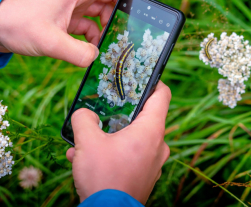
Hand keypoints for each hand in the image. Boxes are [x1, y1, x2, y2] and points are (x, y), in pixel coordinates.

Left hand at [0, 0, 152, 66]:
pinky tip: (93, 50)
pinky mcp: (71, 20)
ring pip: (105, 12)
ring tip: (114, 44)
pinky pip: (92, 26)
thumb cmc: (17, 23)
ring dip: (111, 27)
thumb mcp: (48, 40)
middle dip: (126, 11)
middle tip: (133, 29)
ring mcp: (76, 7)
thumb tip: (97, 57)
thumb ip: (76, 52)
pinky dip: (97, 37)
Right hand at [66, 81, 170, 203]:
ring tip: (93, 136)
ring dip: (116, 132)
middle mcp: (158, 144)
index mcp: (151, 130)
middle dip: (127, 109)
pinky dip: (117, 149)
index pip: (162, 95)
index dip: (154, 81)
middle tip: (110, 105)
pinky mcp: (146, 172)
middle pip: (147, 115)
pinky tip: (93, 156)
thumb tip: (84, 113)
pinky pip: (133, 152)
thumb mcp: (86, 143)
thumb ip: (83, 120)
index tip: (142, 76)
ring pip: (137, 135)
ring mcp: (154, 160)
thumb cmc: (104, 179)